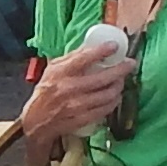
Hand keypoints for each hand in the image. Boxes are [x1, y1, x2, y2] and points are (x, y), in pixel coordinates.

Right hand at [16, 43, 132, 156]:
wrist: (37, 120)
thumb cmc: (47, 90)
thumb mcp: (54, 69)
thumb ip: (72, 58)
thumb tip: (94, 45)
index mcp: (61, 73)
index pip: (84, 58)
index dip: (101, 51)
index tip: (114, 46)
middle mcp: (69, 89)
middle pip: (102, 78)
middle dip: (121, 70)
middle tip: (129, 64)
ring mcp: (77, 106)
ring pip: (107, 94)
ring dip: (119, 86)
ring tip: (121, 80)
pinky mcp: (83, 119)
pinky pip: (105, 109)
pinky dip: (114, 101)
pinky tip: (115, 96)